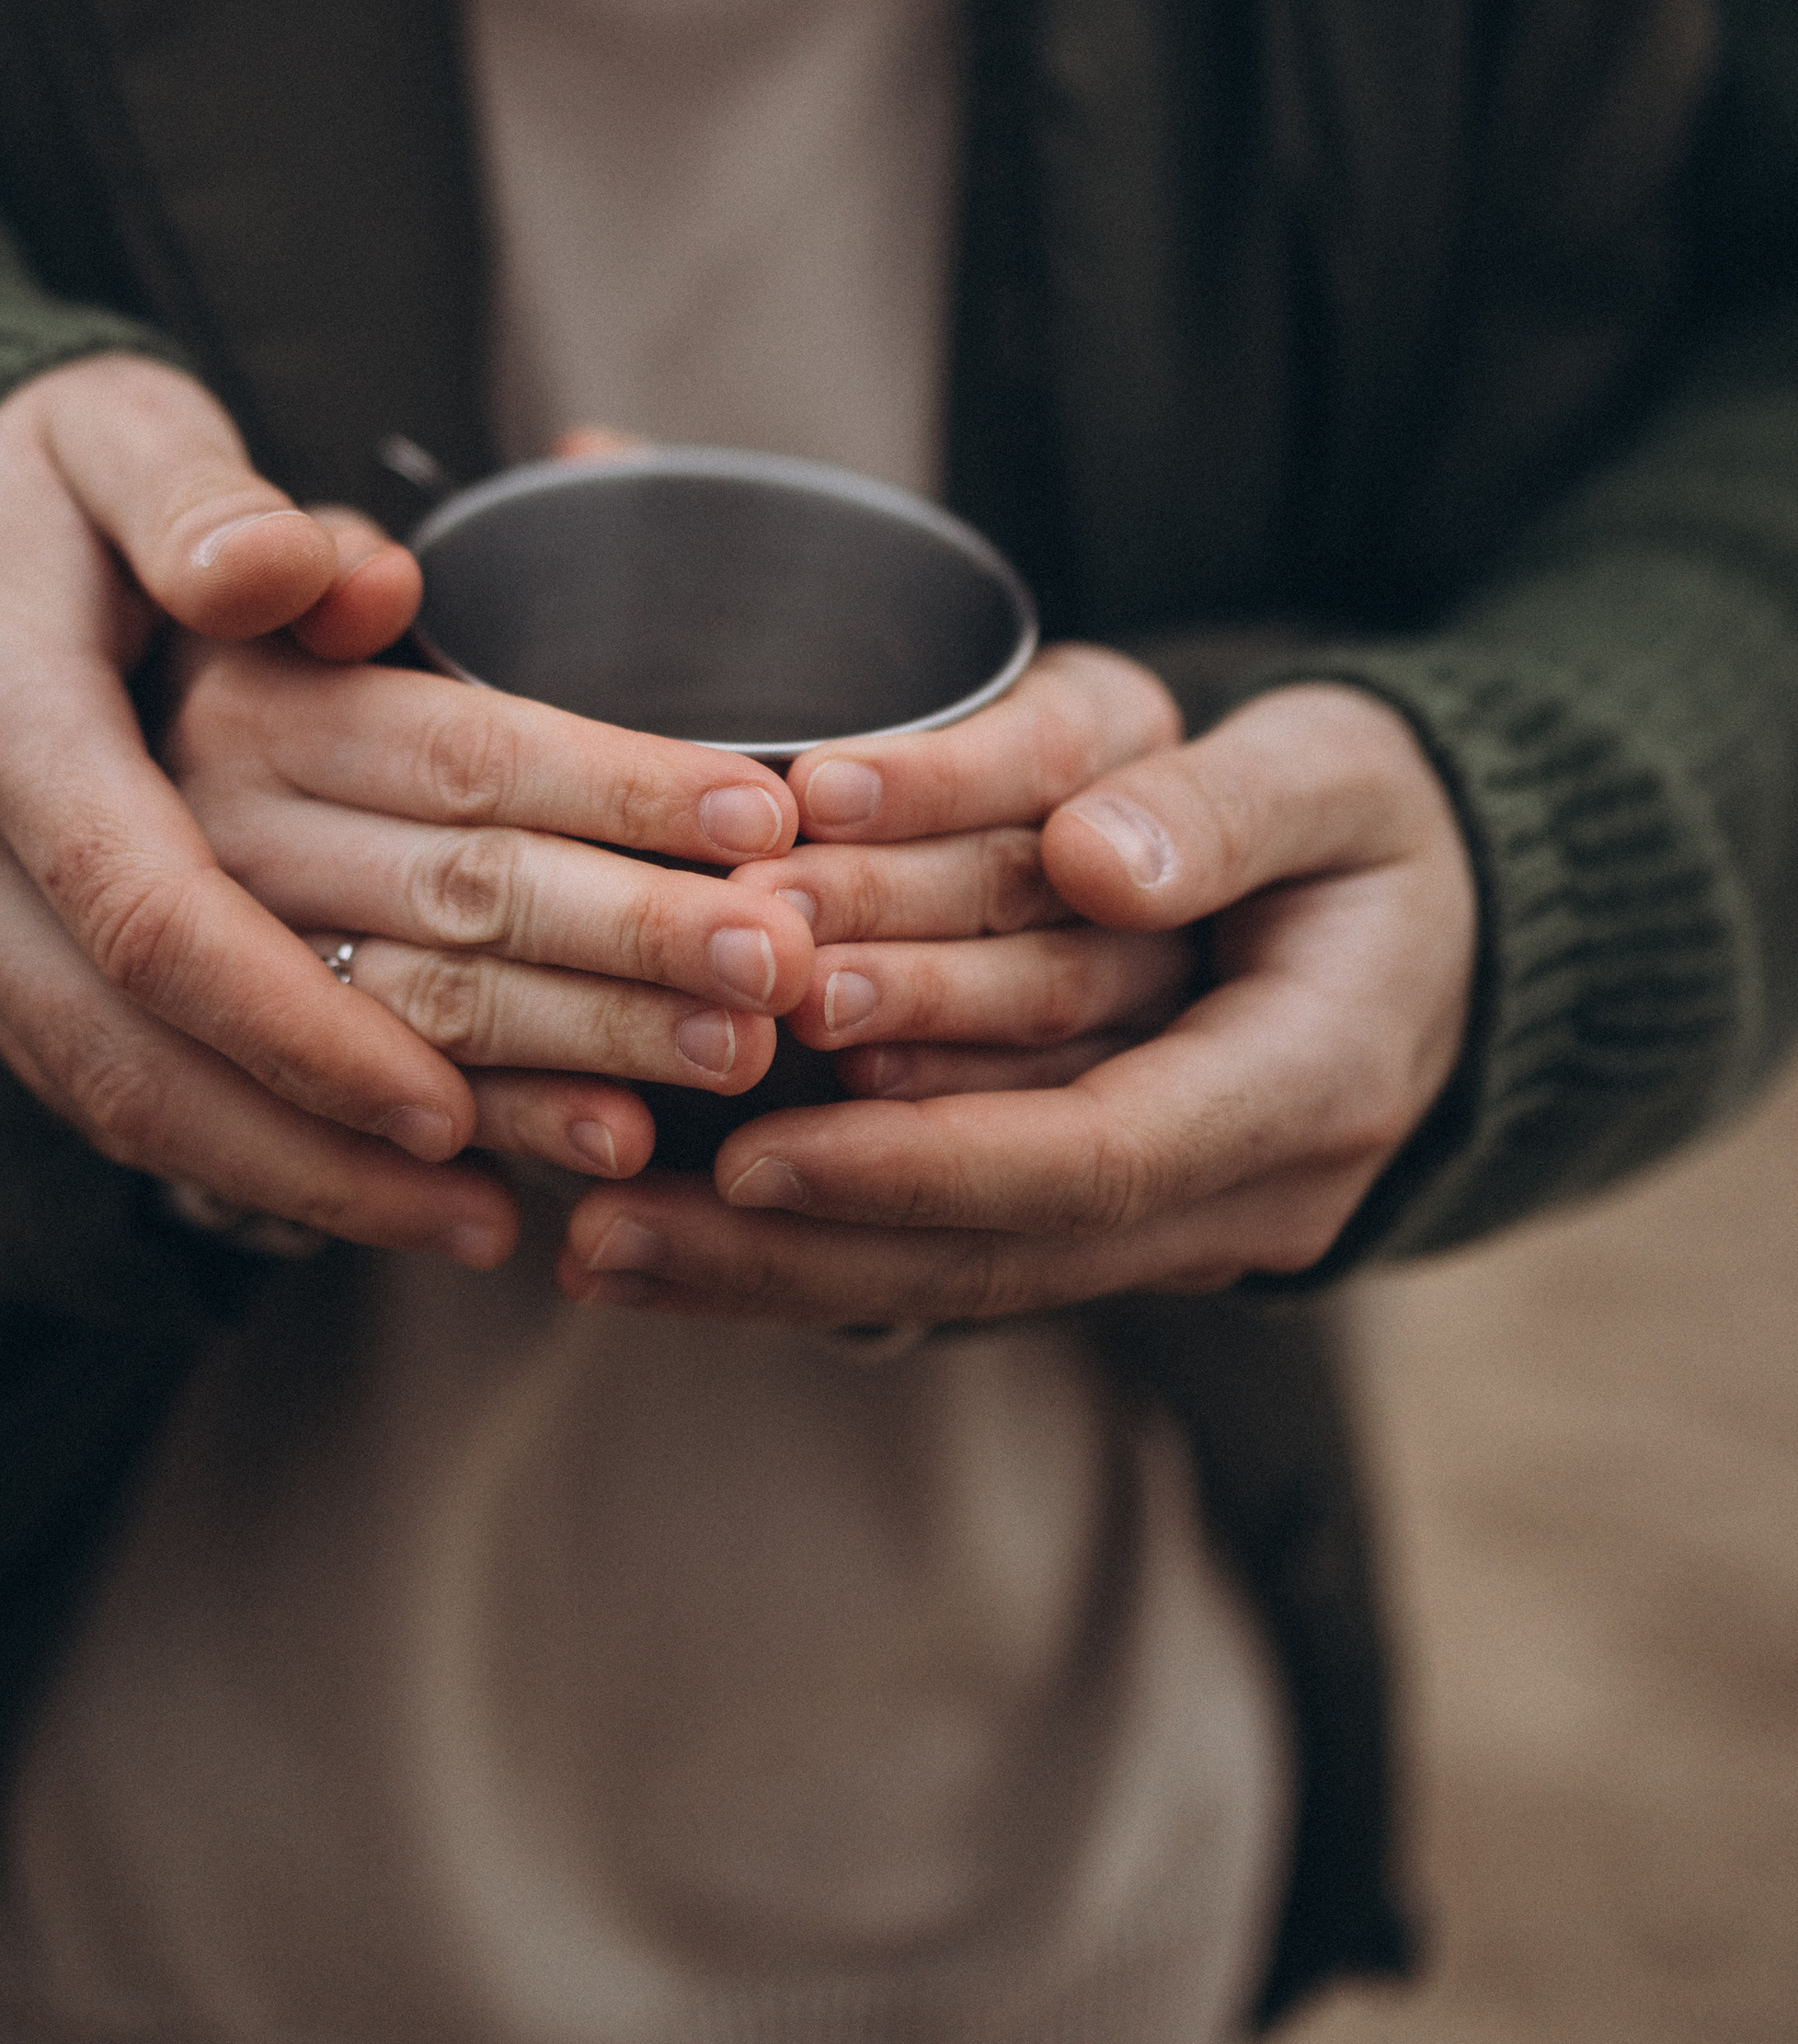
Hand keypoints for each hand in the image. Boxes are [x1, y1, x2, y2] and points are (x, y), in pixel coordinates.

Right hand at [0, 355, 807, 1266]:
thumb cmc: (31, 471)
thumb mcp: (113, 426)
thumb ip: (207, 500)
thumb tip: (339, 580)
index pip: (155, 912)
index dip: (306, 1020)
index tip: (461, 1105)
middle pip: (160, 1041)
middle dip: (365, 1121)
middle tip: (597, 1151)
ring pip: (126, 1104)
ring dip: (311, 1180)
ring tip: (493, 1224)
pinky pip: (109, 1092)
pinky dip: (246, 1151)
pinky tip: (377, 1188)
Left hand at [556, 680, 1478, 1323]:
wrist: (1445, 921)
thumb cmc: (1377, 824)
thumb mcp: (1340, 772)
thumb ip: (1223, 808)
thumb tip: (1097, 862)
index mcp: (1312, 1080)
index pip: (1095, 1151)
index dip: (921, 1162)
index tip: (758, 1153)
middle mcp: (1245, 1188)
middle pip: (997, 1242)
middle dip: (796, 1239)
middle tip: (609, 1215)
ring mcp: (1173, 1222)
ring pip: (959, 1270)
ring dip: (775, 1267)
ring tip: (599, 1241)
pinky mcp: (1101, 1213)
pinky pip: (952, 1251)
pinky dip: (812, 1250)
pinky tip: (672, 1240)